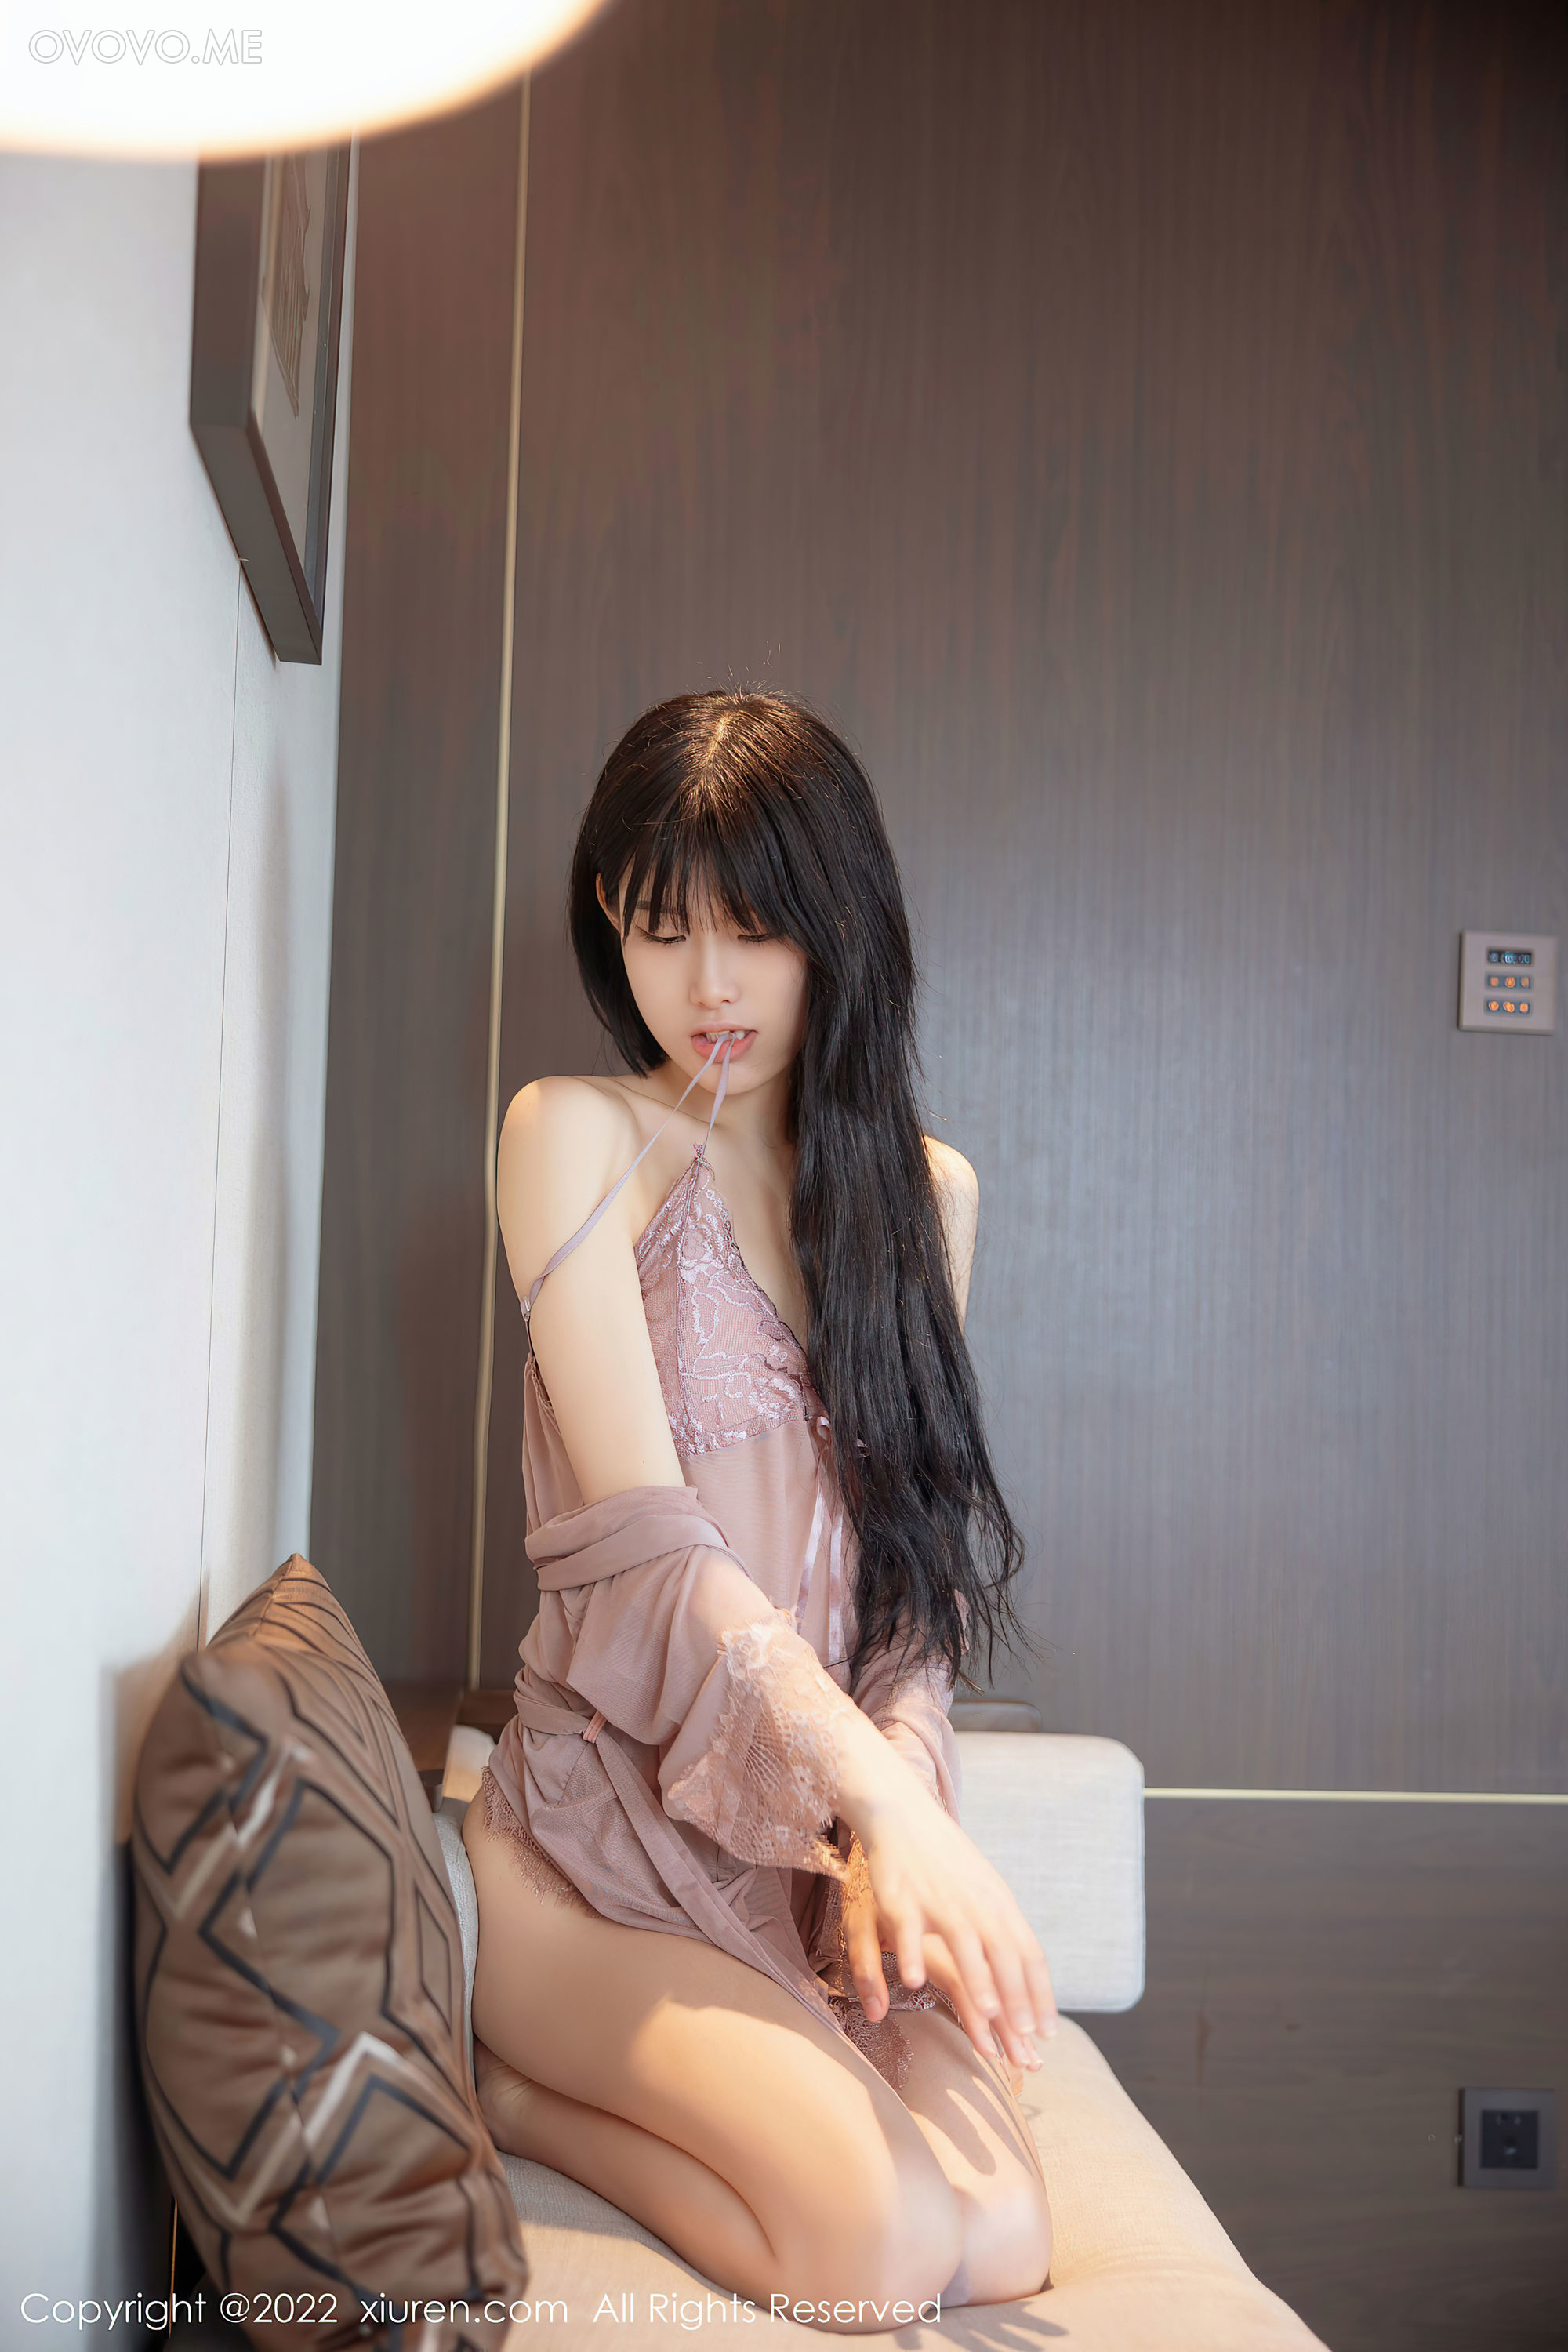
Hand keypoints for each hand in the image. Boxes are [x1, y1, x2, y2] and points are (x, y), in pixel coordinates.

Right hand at [845, 1786, 1057, 2074]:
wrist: (905, 1814)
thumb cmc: (946, 1859)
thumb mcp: (985, 1890)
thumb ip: (1002, 1928)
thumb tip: (1027, 1967)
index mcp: (999, 1903)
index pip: (1029, 1953)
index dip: (1040, 1993)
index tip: (1048, 2031)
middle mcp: (976, 1902)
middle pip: (1003, 1953)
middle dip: (1016, 1996)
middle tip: (1026, 2036)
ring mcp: (940, 1899)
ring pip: (964, 1941)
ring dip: (977, 1978)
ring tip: (987, 2013)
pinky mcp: (902, 1897)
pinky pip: (910, 1930)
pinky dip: (914, 1955)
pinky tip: (916, 1981)